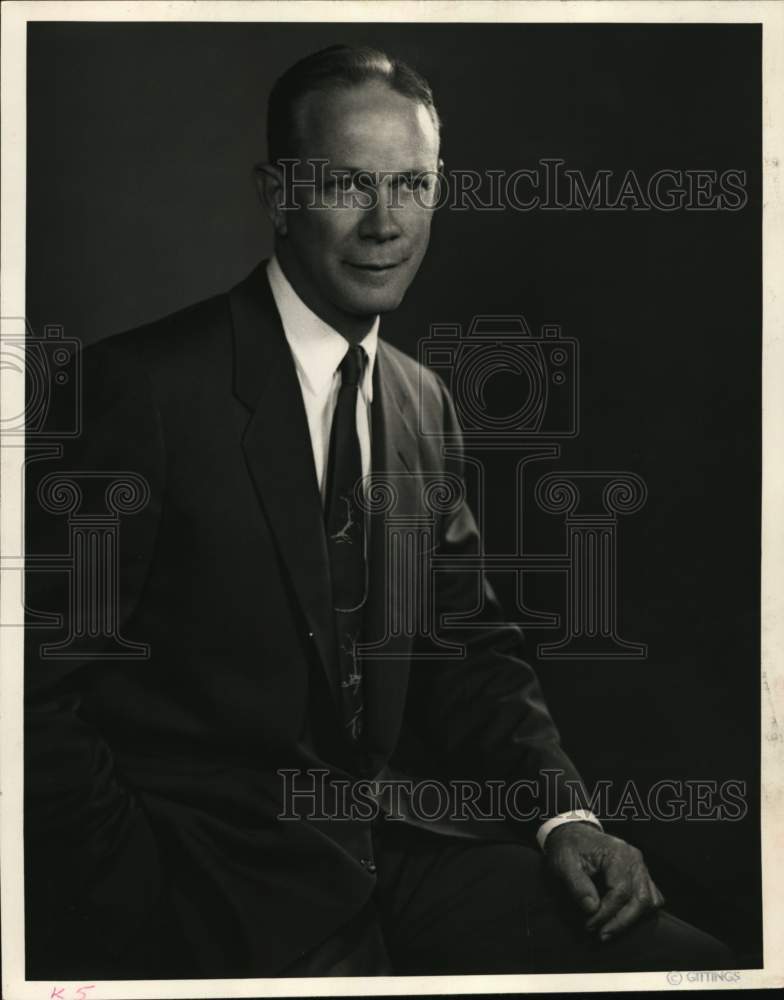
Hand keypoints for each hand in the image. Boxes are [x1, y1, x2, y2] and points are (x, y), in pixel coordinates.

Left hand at [544, 822, 664, 941]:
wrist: (573, 833)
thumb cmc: (569, 847)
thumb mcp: (564, 863)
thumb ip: (578, 885)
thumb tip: (592, 908)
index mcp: (618, 854)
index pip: (620, 892)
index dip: (606, 913)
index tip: (590, 926)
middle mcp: (634, 859)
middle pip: (640, 899)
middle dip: (621, 922)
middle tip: (602, 934)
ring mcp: (640, 866)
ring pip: (649, 900)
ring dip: (631, 919)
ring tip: (610, 929)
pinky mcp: (640, 874)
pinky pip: (651, 896)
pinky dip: (641, 910)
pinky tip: (623, 918)